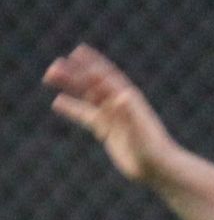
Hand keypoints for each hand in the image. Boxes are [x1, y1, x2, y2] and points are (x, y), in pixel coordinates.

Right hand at [43, 45, 178, 184]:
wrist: (158, 168)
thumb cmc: (154, 149)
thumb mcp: (141, 130)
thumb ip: (130, 113)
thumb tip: (121, 96)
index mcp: (128, 99)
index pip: (106, 77)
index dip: (93, 64)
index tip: (77, 51)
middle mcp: (119, 104)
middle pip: (92, 84)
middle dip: (74, 74)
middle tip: (53, 66)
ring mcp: (112, 116)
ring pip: (86, 97)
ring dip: (69, 86)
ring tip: (49, 76)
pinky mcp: (106, 130)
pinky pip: (86, 115)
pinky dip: (72, 108)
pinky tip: (57, 102)